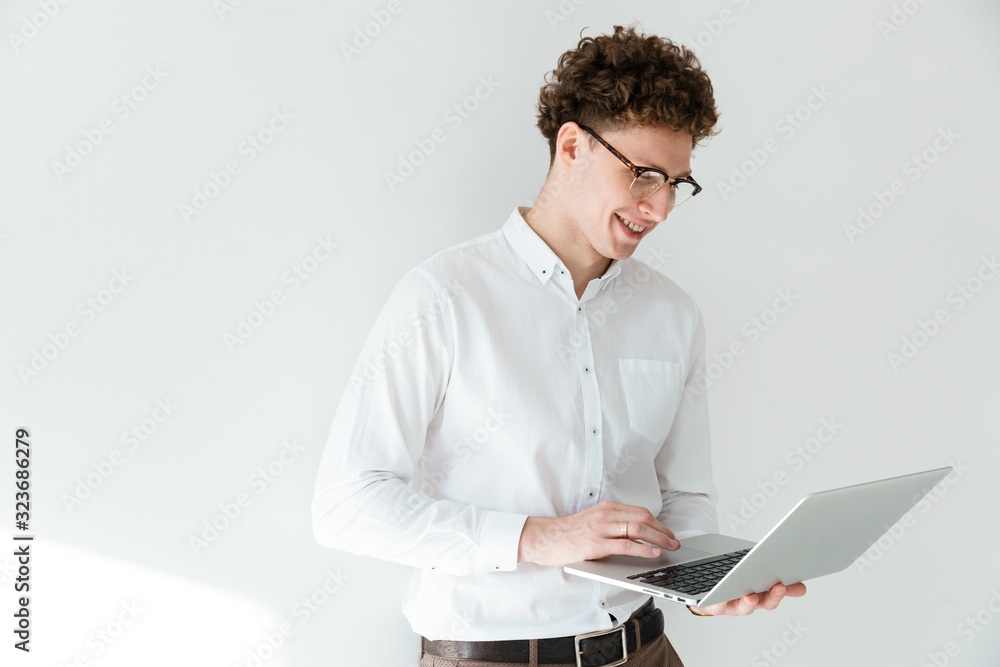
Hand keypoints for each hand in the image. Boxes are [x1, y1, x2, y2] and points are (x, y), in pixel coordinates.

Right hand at [516, 500, 679, 566]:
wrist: (543, 537)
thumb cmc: (567, 533)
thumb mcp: (592, 521)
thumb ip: (612, 524)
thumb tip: (635, 535)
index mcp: (606, 508)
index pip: (640, 511)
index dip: (658, 523)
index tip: (668, 533)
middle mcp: (605, 514)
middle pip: (643, 517)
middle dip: (663, 530)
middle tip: (674, 541)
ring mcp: (601, 528)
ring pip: (638, 529)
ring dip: (659, 538)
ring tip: (669, 547)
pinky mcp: (595, 544)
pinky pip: (625, 545)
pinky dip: (643, 549)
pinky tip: (653, 553)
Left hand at [687, 582, 806, 616]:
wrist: (705, 595)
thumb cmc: (732, 586)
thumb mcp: (754, 581)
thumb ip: (776, 584)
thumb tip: (802, 585)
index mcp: (758, 596)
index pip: (775, 596)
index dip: (785, 591)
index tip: (798, 585)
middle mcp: (746, 604)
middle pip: (762, 603)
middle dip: (772, 596)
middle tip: (779, 586)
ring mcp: (730, 606)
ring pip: (740, 608)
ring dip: (748, 603)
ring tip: (751, 595)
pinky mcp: (712, 605)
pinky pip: (715, 605)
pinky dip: (718, 601)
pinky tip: (719, 594)